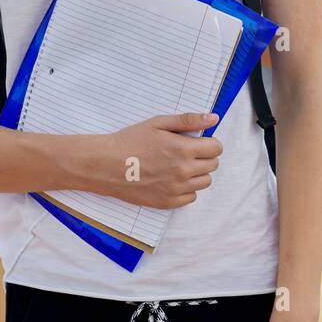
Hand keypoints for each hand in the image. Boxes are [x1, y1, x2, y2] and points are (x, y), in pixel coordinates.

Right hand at [94, 111, 222, 208]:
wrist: (105, 165)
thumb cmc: (130, 141)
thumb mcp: (159, 123)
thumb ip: (189, 120)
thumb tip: (214, 119)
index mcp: (183, 149)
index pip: (216, 149)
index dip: (210, 143)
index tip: (199, 142)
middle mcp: (183, 171)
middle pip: (213, 165)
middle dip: (205, 157)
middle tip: (187, 152)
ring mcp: (175, 189)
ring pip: (204, 182)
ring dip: (198, 173)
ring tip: (179, 166)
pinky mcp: (167, 202)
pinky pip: (191, 197)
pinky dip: (186, 189)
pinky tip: (172, 179)